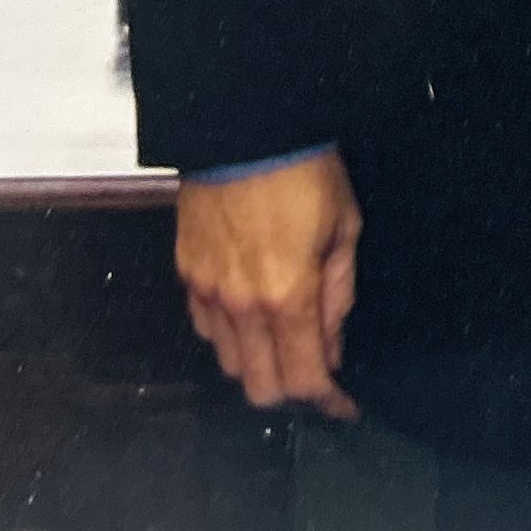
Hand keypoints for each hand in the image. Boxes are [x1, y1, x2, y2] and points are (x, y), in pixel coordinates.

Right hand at [175, 150, 362, 417]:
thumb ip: (338, 296)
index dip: (329, 401)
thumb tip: (333, 344)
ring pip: (229, 363)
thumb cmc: (301, 169)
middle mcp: (241, 304)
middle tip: (317, 370)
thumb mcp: (344, 229)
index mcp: (287, 295)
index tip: (343, 403)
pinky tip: (252, 311)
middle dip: (293, 389)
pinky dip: (230, 334)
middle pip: (260, 387)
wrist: (245, 126)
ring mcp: (207, 290)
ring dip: (260, 362)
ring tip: (286, 335)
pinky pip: (206, 328)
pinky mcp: (187, 272)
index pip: (305, 379)